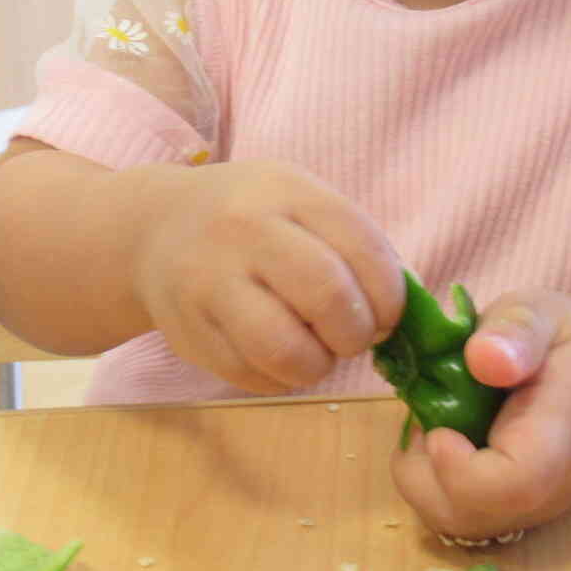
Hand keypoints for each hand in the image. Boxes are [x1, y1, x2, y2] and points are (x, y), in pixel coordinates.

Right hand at [129, 161, 402, 394]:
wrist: (155, 228)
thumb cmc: (251, 219)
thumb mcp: (301, 204)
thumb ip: (355, 246)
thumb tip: (414, 308)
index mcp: (288, 191)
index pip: (363, 250)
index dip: (390, 297)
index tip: (386, 314)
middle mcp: (245, 229)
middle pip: (328, 297)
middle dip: (356, 333)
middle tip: (351, 337)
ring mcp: (209, 280)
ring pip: (285, 349)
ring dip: (318, 365)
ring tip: (315, 353)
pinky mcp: (187, 330)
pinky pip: (251, 375)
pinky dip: (279, 379)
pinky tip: (277, 357)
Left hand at [390, 291, 570, 541]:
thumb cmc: (566, 338)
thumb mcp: (542, 313)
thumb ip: (517, 331)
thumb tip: (484, 359)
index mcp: (561, 435)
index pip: (516, 485)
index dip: (461, 470)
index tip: (437, 429)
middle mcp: (551, 486)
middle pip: (475, 517)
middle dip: (424, 474)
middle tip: (424, 419)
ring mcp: (532, 506)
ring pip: (457, 524)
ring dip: (422, 478)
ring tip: (431, 427)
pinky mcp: (511, 511)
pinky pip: (457, 516)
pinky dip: (430, 484)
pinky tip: (440, 442)